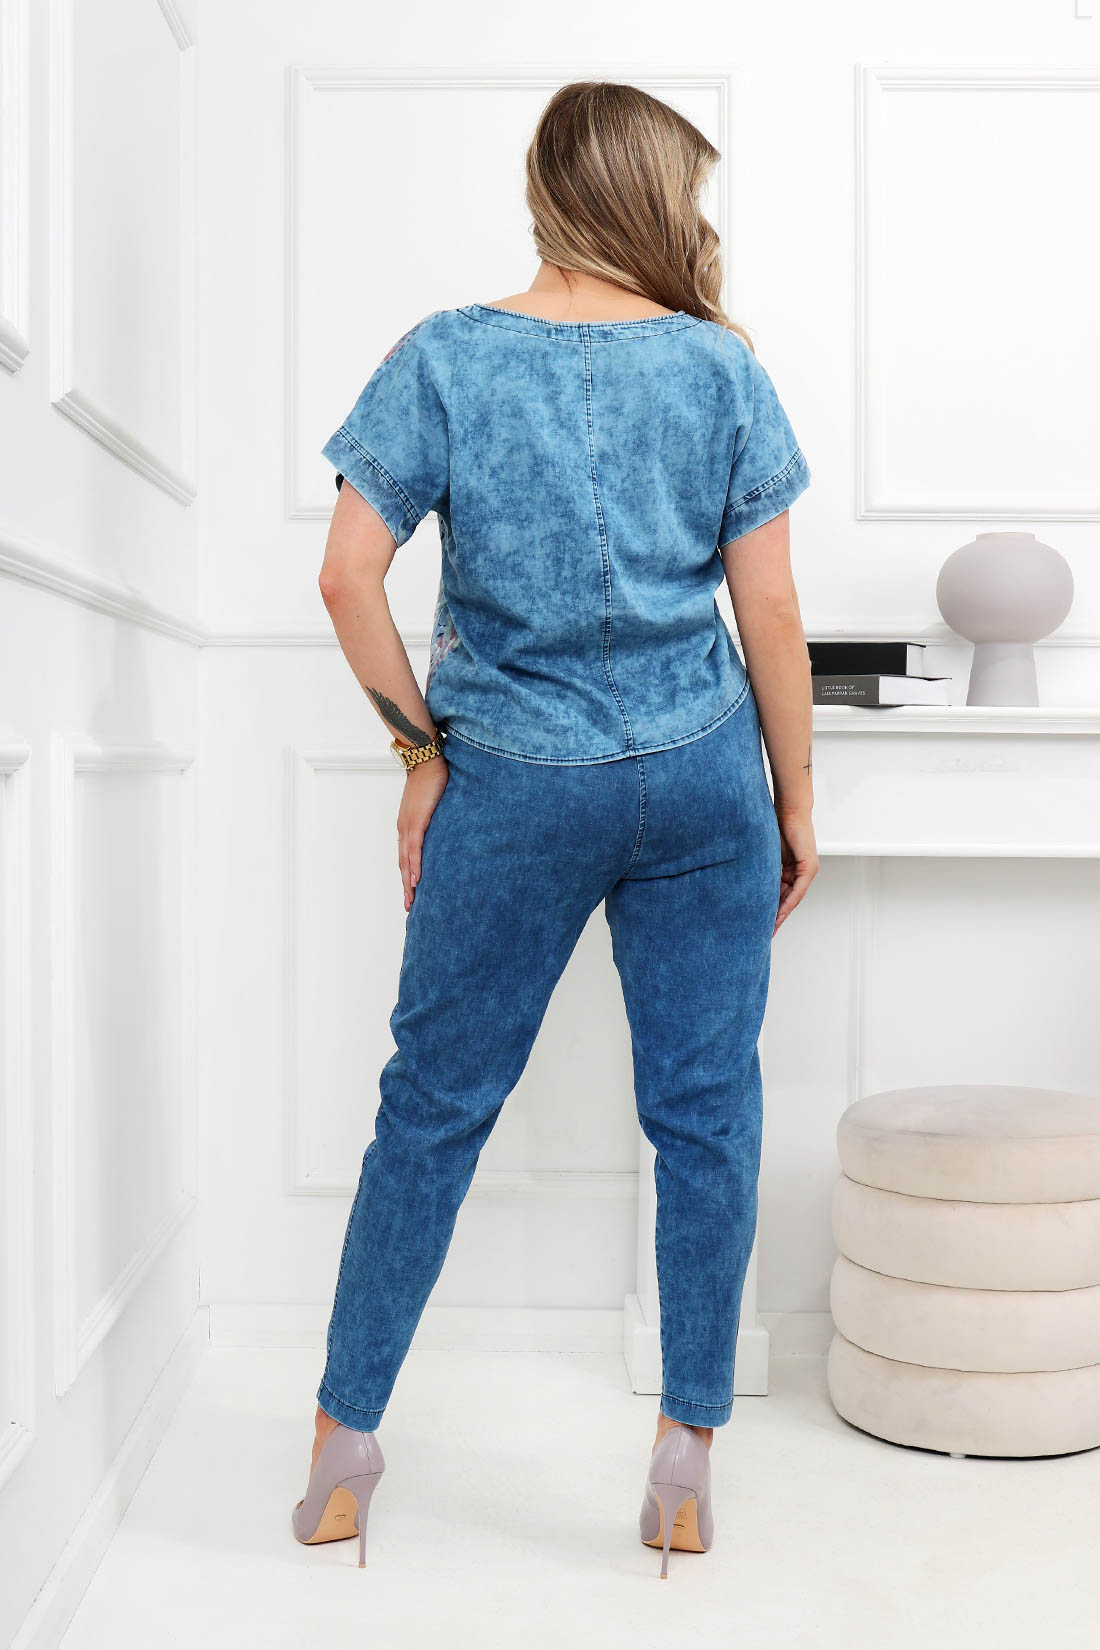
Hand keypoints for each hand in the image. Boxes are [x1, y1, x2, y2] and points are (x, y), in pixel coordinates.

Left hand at [396, 755, 447, 910]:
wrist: (426, 759)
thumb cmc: (433, 778)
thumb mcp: (435, 804)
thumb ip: (439, 818)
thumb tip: (450, 826)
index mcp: (408, 826)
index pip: (407, 856)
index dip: (408, 875)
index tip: (412, 892)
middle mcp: (405, 829)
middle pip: (403, 864)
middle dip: (406, 886)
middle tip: (410, 906)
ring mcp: (409, 827)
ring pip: (406, 861)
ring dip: (408, 883)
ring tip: (412, 900)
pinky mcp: (416, 822)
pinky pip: (415, 849)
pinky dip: (415, 867)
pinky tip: (416, 881)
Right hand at [773, 805, 817, 934]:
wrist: (789, 810)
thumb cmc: (774, 825)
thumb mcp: (766, 854)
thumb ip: (762, 869)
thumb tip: (746, 881)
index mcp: (789, 869)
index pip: (781, 895)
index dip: (771, 910)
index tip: (762, 924)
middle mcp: (800, 872)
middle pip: (787, 900)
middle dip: (776, 917)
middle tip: (765, 933)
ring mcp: (806, 871)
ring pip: (792, 899)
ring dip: (781, 914)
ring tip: (770, 929)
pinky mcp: (809, 868)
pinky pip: (797, 891)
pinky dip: (788, 903)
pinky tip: (779, 914)